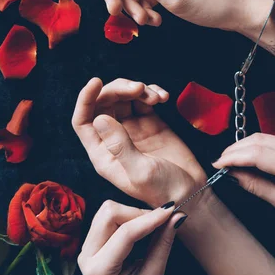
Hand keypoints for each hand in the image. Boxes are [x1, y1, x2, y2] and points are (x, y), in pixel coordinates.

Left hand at [72, 77, 206, 208]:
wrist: (191, 192)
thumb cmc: (164, 190)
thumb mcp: (141, 172)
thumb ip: (120, 146)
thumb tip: (100, 119)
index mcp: (103, 154)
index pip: (83, 121)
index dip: (85, 99)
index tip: (96, 82)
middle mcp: (113, 139)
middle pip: (104, 103)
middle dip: (118, 89)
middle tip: (139, 88)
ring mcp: (131, 129)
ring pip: (123, 97)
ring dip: (138, 89)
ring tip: (156, 97)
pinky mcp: (150, 122)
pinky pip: (143, 99)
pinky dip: (152, 92)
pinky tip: (163, 98)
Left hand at [78, 200, 185, 274]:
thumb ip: (163, 244)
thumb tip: (176, 216)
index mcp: (100, 270)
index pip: (126, 233)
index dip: (150, 219)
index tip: (171, 211)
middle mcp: (86, 255)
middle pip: (110, 213)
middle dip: (137, 213)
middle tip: (160, 221)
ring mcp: (85, 248)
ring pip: (107, 211)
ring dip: (131, 212)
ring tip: (151, 225)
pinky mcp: (90, 243)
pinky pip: (106, 217)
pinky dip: (126, 216)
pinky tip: (140, 226)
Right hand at [213, 132, 274, 230]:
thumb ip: (255, 186)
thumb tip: (232, 174)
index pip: (257, 153)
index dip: (233, 156)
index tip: (218, 164)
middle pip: (258, 139)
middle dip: (235, 148)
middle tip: (221, 161)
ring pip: (264, 137)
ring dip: (246, 146)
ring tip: (232, 161)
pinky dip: (261, 147)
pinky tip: (255, 159)